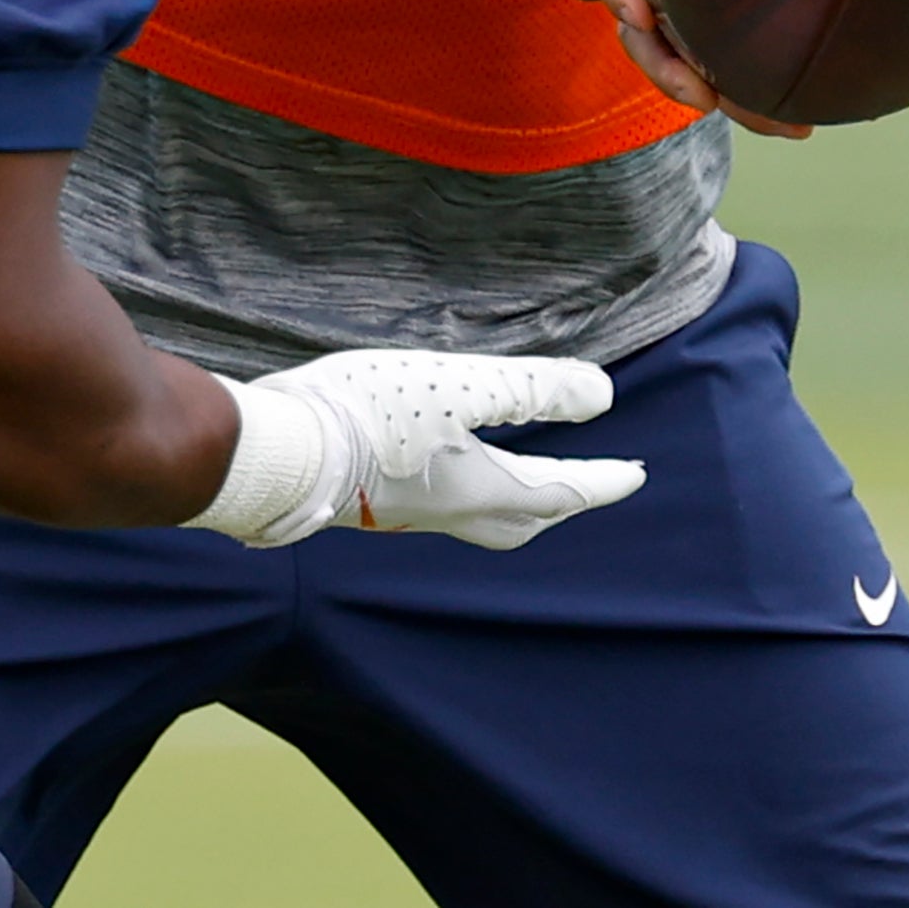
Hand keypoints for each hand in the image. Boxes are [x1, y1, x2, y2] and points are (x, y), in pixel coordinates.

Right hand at [192, 349, 644, 549]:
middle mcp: (446, 513)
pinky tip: (445, 463)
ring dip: (515, 502)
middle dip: (559, 503)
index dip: (602, 480)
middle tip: (587, 485)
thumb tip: (601, 397)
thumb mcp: (461, 387)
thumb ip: (532, 390)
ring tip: (523, 477)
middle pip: (522, 521)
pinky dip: (468, 491)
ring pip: (480, 519)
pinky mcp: (370, 501)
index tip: (636, 474)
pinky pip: (441, 507)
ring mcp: (404, 513)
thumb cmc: (366, 414)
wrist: (272, 452)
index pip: (560, 491)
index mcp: (479, 489)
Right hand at [557, 0, 812, 137]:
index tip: (638, 11)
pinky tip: (820, 102)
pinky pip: (727, 54)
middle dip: (679, 72)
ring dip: (737, 99)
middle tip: (718, 100)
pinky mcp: (695, 10)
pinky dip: (764, 83)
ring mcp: (662, 0)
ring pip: (688, 64)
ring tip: (796, 124)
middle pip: (648, 39)